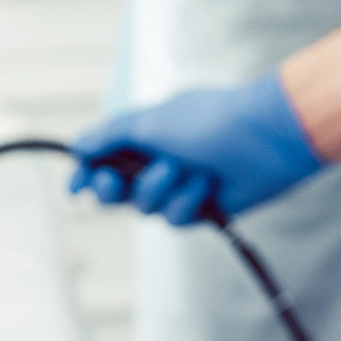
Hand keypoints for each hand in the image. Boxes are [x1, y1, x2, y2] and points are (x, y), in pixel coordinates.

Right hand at [70, 74, 323, 223]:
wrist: (265, 139)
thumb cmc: (209, 121)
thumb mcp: (149, 122)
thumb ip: (108, 137)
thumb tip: (76, 147)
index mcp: (144, 135)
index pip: (102, 159)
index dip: (86, 175)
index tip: (75, 190)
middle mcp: (158, 160)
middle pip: (117, 191)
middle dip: (113, 190)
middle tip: (116, 184)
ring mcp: (179, 185)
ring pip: (145, 207)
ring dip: (162, 188)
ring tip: (188, 168)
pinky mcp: (201, 208)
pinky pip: (175, 218)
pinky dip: (189, 201)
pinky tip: (209, 185)